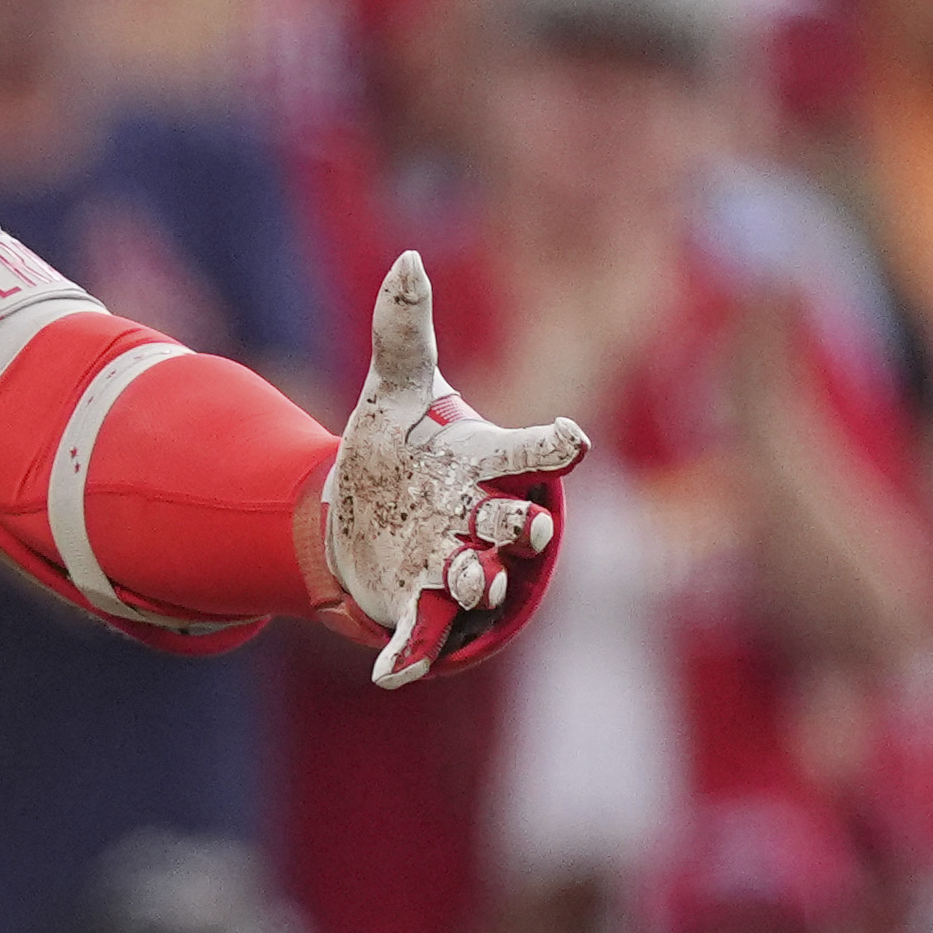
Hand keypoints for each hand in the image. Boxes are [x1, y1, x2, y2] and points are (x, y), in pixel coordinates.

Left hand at [325, 252, 589, 689]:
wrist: (362, 514)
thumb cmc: (398, 449)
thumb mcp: (393, 390)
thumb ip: (403, 330)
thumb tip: (407, 257)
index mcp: (484, 464)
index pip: (530, 453)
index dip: (551, 447)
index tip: (571, 437)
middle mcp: (481, 519)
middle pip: (514, 525)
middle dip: (521, 526)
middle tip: (524, 523)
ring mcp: (456, 567)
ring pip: (480, 580)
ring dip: (477, 581)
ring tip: (466, 578)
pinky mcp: (420, 607)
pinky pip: (423, 636)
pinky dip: (412, 656)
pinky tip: (390, 675)